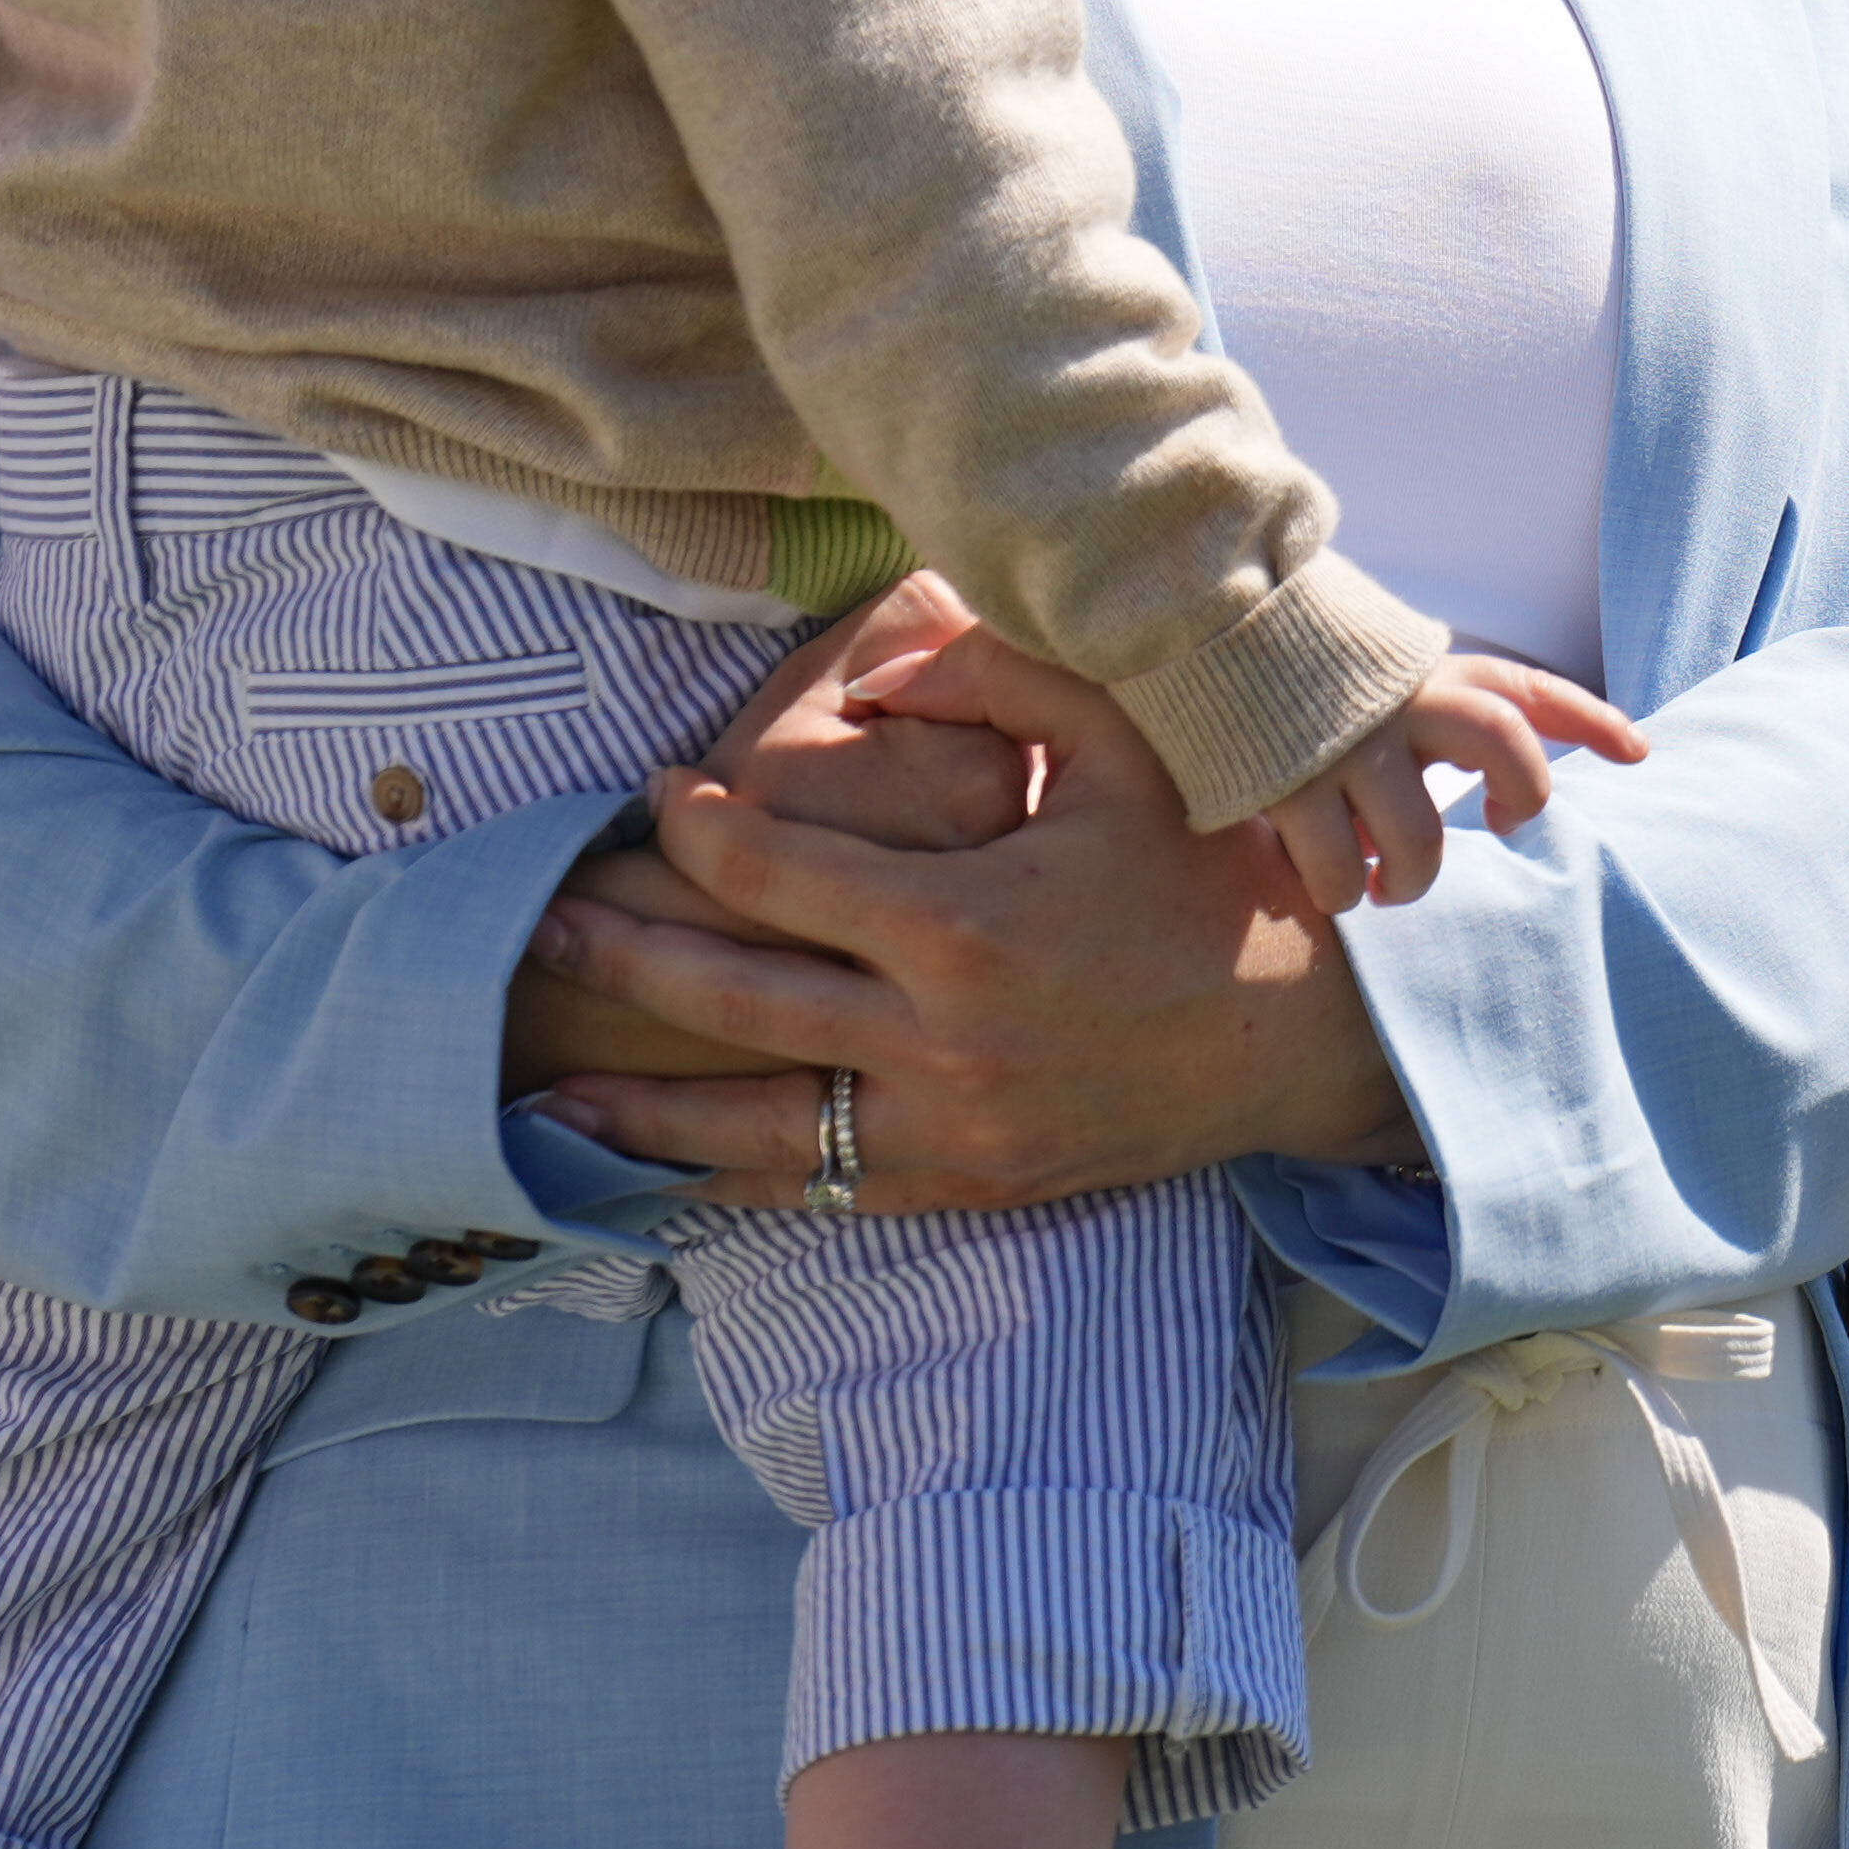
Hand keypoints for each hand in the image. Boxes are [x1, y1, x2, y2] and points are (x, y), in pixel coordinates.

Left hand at [521, 581, 1423, 1201]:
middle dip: (623, 961)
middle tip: (538, 930)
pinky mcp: (972, 1184)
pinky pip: (824, 1189)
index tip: (656, 800)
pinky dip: (732, 1181)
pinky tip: (660, 1174)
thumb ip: (996, 675)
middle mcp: (939, 1041)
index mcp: (962, 924)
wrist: (1311, 1038)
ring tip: (540, 1095)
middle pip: (733, 1001)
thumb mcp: (1126, 745)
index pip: (773, 877)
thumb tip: (873, 658)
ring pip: (755, 1126)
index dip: (694, 834)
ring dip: (640, 1111)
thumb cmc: (1212, 877)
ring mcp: (952, 1128)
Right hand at [1257, 654, 1658, 915]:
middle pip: (1504, 745)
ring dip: (1409, 880)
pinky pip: (1337, 868)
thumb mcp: (1370, 657)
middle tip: (1505, 828)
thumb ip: (1420, 700)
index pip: (1526, 687)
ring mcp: (1348, 742)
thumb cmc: (1284, 647)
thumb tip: (1459, 770)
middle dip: (1522, 798)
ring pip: (1419, 839)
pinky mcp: (1288, 780)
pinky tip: (1326, 880)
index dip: (1591, 718)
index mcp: (1424, 668)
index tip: (1638, 752)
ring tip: (1386, 887)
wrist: (1189, 603)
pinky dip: (1339, 888)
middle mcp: (1400, 700)